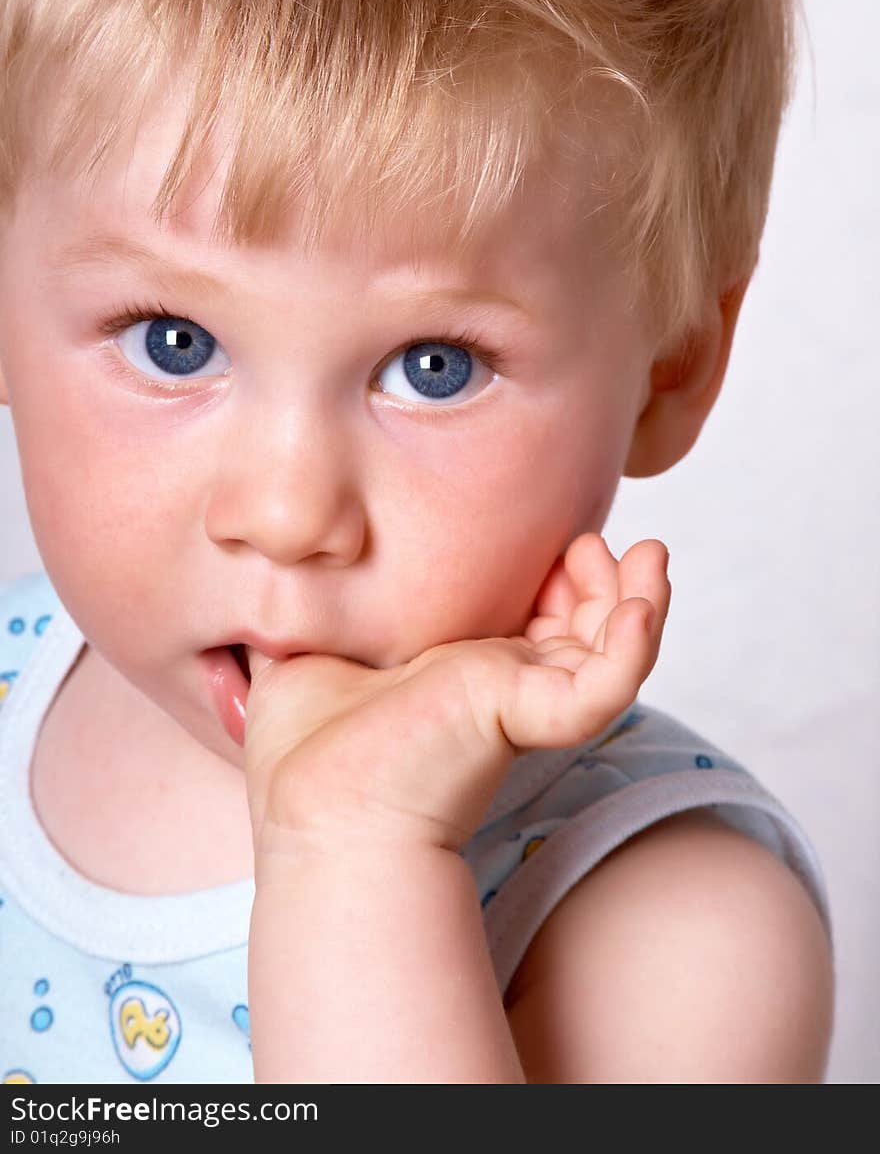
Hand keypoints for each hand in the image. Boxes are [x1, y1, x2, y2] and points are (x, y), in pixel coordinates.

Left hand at [244, 534, 670, 856]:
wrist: (312, 810)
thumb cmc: (304, 754)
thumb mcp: (302, 657)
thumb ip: (306, 615)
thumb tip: (265, 571)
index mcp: (465, 670)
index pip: (538, 618)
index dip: (555, 574)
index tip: (553, 536)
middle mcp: (505, 686)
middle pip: (589, 630)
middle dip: (607, 579)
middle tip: (593, 541)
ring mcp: (521, 702)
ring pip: (615, 655)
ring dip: (641, 601)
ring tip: (651, 555)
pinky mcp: (527, 717)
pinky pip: (603, 688)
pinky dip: (633, 648)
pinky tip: (641, 607)